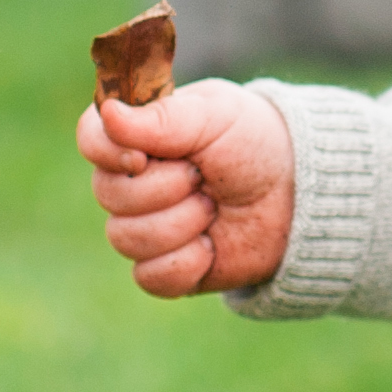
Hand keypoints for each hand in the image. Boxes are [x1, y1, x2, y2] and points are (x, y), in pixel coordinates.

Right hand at [76, 80, 295, 297]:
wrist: (301, 194)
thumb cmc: (257, 143)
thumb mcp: (218, 116)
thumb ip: (164, 118)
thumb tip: (108, 114)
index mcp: (139, 135)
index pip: (91, 138)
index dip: (109, 152)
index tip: (145, 157)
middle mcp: (133, 180)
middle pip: (108, 194)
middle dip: (167, 188)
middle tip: (205, 177)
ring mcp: (146, 225)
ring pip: (126, 238)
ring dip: (181, 223)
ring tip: (214, 207)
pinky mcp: (166, 267)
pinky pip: (149, 276)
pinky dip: (187, 262)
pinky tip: (212, 246)